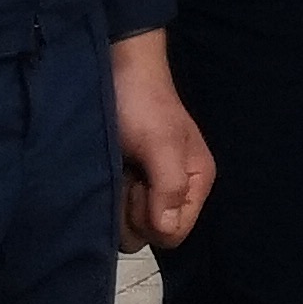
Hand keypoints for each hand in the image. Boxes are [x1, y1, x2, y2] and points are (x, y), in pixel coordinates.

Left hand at [112, 31, 214, 250]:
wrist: (117, 70)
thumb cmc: (142, 104)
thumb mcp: (161, 144)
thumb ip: (169, 187)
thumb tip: (166, 232)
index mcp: (196, 182)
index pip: (175, 233)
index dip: (151, 217)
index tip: (141, 184)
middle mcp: (175, 191)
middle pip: (150, 233)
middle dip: (132, 210)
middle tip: (128, 172)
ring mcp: (148, 188)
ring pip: (128, 225)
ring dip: (116, 202)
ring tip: (116, 167)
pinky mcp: (125, 183)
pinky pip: (115, 210)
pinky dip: (107, 194)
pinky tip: (108, 170)